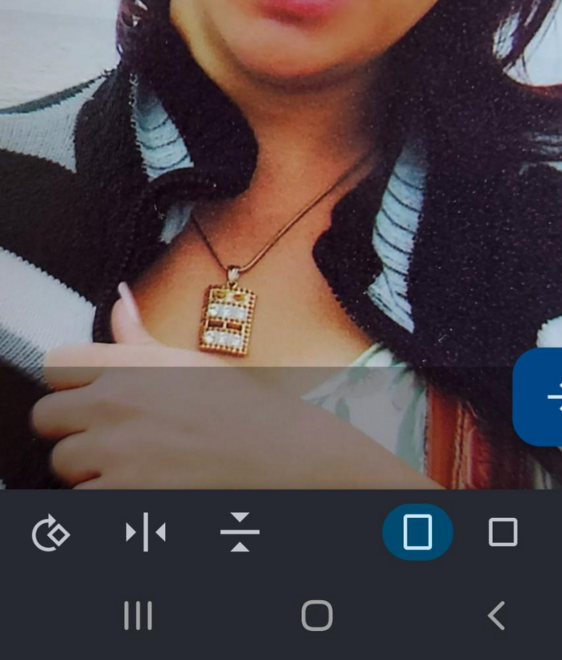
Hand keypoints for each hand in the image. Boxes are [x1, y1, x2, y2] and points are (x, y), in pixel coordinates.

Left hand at [29, 285, 284, 487]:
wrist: (277, 453)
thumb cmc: (239, 407)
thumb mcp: (186, 360)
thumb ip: (138, 336)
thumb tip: (119, 299)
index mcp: (129, 365)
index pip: (56, 365)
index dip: (69, 383)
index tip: (87, 394)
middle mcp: (115, 403)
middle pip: (47, 417)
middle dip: (70, 428)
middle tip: (103, 436)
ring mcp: (116, 452)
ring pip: (62, 463)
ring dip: (87, 468)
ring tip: (127, 465)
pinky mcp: (123, 495)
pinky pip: (82, 500)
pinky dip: (103, 499)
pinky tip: (135, 489)